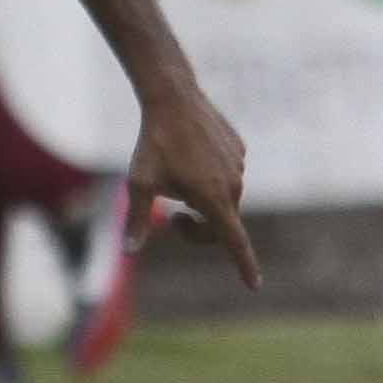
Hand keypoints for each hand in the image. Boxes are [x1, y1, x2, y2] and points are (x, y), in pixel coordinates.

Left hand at [127, 76, 257, 289]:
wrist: (173, 97)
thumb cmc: (154, 144)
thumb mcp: (140, 185)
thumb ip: (138, 221)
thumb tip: (128, 252)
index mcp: (213, 199)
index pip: (234, 241)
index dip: (244, 265)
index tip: (254, 285)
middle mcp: (233, 184)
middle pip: (222, 224)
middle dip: (199, 229)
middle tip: (173, 218)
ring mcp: (239, 165)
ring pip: (224, 198)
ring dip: (203, 200)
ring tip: (178, 178)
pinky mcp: (239, 149)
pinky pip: (227, 174)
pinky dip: (210, 177)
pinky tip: (191, 156)